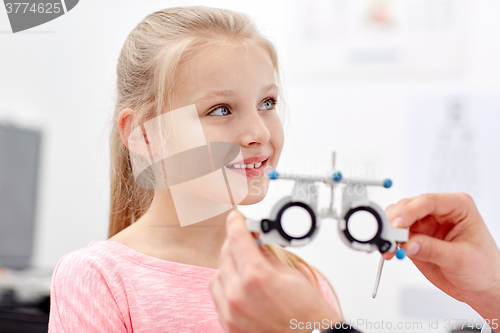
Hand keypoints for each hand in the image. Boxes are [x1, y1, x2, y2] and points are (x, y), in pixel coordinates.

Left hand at [210, 210, 340, 332]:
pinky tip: (240, 285)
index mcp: (255, 277)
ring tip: (243, 266)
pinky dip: (226, 287)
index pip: (237, 239)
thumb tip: (255, 243)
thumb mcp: (290, 274)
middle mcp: (237, 295)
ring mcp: (231, 313)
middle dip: (234, 244)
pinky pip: (218, 298)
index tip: (235, 218)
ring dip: (227, 266)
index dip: (236, 224)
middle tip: (244, 240)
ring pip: (217, 276)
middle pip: (225, 256)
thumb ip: (267, 255)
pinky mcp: (228, 325)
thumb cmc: (307, 314)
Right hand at [384, 192, 499, 320]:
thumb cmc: (484, 269)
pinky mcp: (416, 236)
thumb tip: (407, 244)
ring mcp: (426, 223)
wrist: (481, 288)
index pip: (428, 202)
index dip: (409, 212)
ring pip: (398, 218)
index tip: (396, 225)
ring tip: (388, 247)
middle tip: (387, 238)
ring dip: (389, 231)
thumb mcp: (460, 259)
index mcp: (458, 206)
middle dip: (395, 222)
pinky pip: (396, 234)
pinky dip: (389, 241)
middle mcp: (439, 211)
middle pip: (408, 207)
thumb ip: (432, 250)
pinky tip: (389, 251)